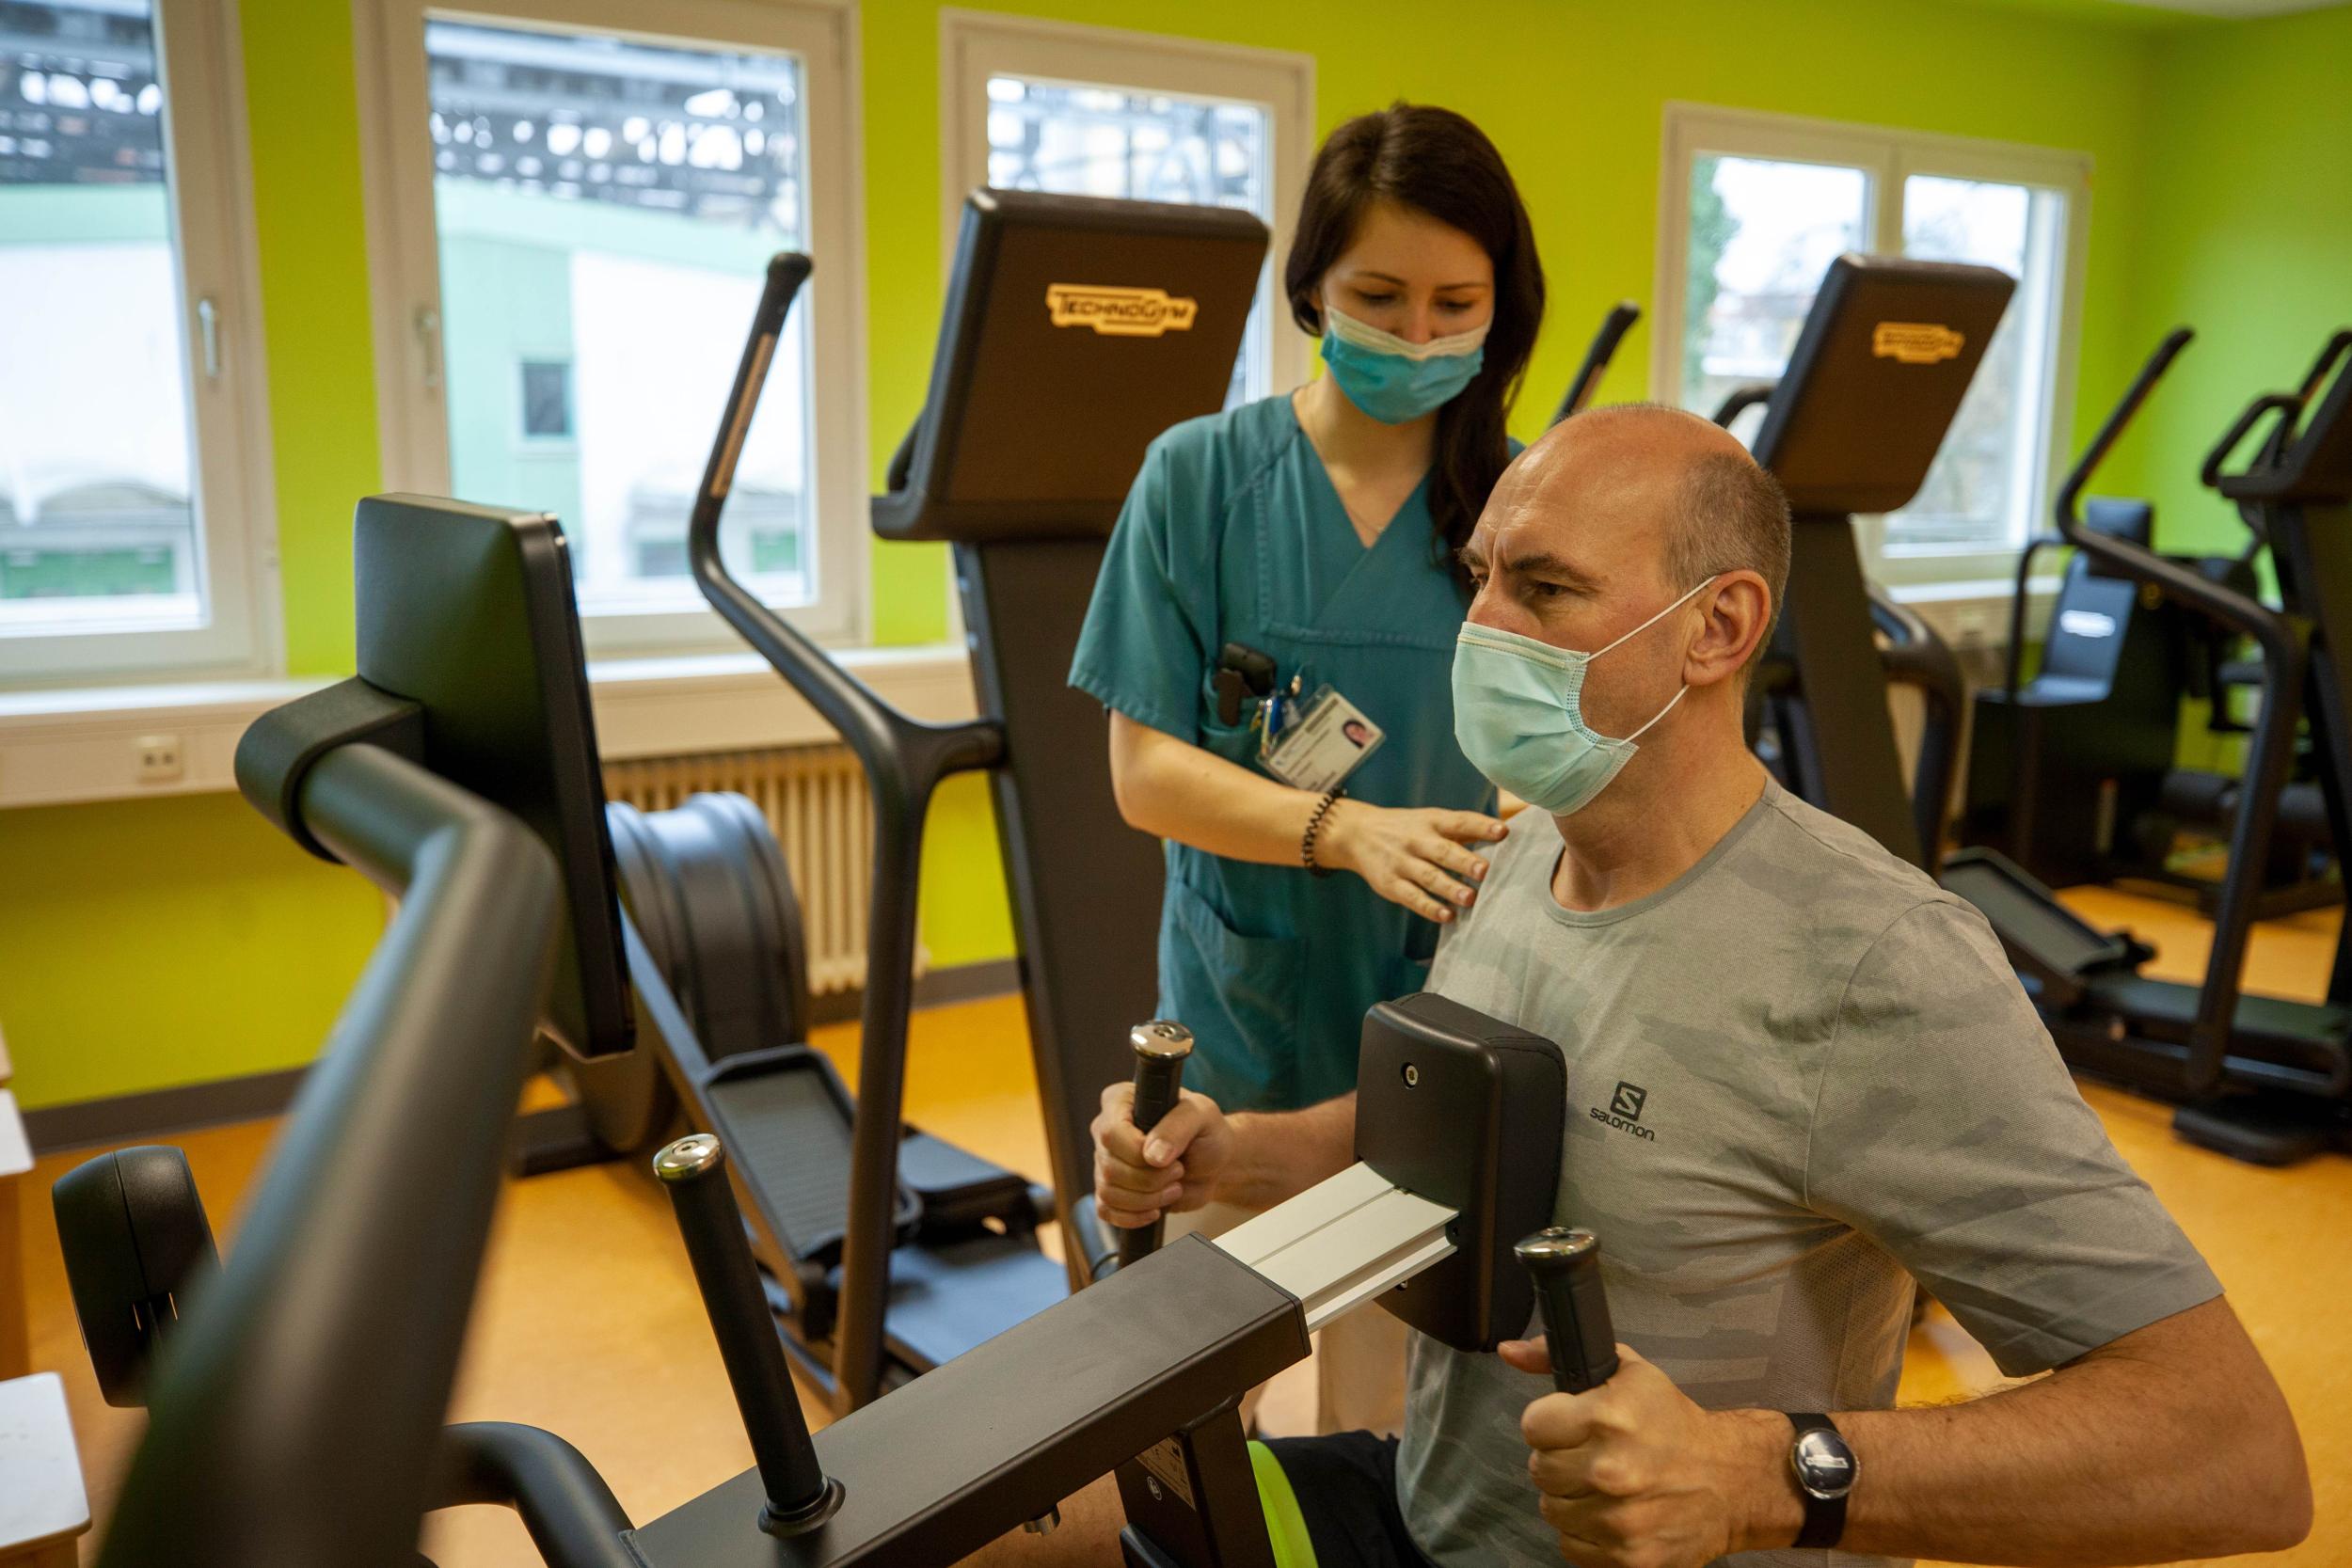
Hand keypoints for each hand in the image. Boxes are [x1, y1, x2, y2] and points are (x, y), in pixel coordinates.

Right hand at [1091, 1082, 1232, 1228]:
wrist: (1213, 1164)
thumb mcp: (1202, 1117)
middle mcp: (1106, 1130)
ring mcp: (1105, 1161)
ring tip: (1173, 1187)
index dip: (1137, 1152)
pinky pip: (1106, 1211)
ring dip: (1147, 1199)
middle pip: (1110, 1167)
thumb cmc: (1206, 1132)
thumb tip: (1152, 1155)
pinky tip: (1155, 1210)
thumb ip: (1178, 1128)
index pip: (1111, 1132)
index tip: (1169, 1158)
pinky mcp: (1111, 1190)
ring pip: (1109, 1192)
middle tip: (1179, 1171)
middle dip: (1151, 1179)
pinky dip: (1133, 1217)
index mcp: (1121, 1101)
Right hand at [1318, 801, 1504, 923]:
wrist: (1356, 833)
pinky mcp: (1390, 883)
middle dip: (1464, 861)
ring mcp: (1401, 862)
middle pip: (1442, 851)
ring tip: (1470, 898)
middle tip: (1484, 871)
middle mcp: (1416, 840)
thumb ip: (1463, 829)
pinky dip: (1429, 908)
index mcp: (1431, 821)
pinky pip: (1411, 897)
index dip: (1481, 826)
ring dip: (1449, 888)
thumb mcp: (1431, 820)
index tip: (1503, 832)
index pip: (1459, 822)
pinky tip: (1447, 916)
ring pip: (1427, 876)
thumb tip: (1504, 833)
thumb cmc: (1407, 828)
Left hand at [1500, 1339, 1793, 1567]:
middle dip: (1561, 1459)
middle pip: (1538, 1469)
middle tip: (1592, 1454)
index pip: (1533, 1425)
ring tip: (1604, 1484)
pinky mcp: (1627, 1558)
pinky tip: (1612, 1512)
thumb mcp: (1627, 1372)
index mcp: (1610, 1417)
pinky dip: (1586, 1532)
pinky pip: (1571, 1545)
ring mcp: (1619, 1520)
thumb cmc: (1675, 1424)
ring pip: (1551, 1509)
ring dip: (1571, 1497)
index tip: (1570, 1424)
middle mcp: (1611, 1471)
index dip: (1550, 1423)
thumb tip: (1510, 1352)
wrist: (1731, 1482)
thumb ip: (1558, 1358)